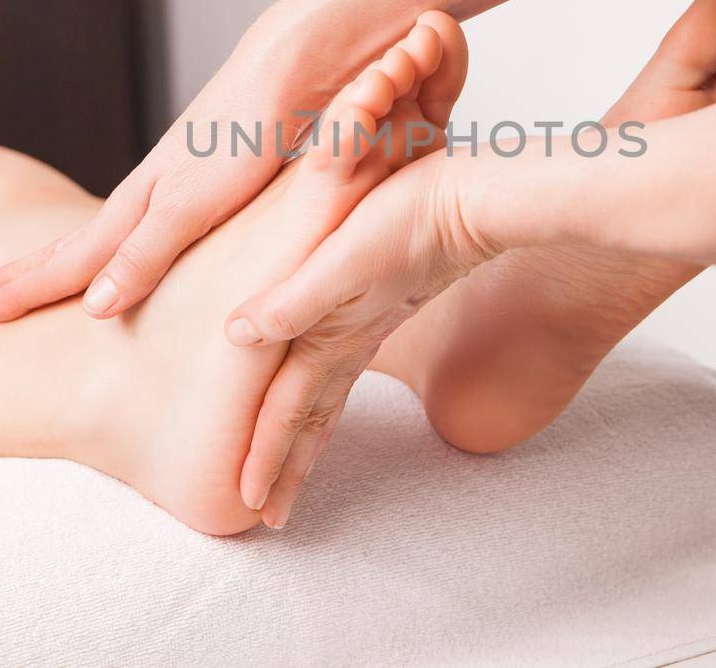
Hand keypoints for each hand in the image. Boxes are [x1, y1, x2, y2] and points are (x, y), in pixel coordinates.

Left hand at [0, 11, 353, 320]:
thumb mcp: (257, 168)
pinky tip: (98, 306)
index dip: (64, 259)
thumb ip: (241, 196)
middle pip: (82, 238)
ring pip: (94, 243)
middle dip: (31, 272)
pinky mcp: (203, 190)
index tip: (24, 282)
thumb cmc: (289, 107)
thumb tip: (239, 217)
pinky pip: (155, 240)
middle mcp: (159, 182)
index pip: (105, 230)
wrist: (301, 55)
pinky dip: (126, 273)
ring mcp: (173, 186)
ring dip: (44, 275)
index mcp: (171, 181)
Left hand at [224, 150, 501, 527]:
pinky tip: (332, 381)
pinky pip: (347, 363)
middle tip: (271, 516)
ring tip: (296, 471)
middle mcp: (350, 338)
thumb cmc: (412, 220)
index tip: (251, 505)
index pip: (289, 409)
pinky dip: (331, 391)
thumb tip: (236, 334)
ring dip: (310, 438)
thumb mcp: (345, 258)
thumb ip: (293, 300)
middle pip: (312, 417)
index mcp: (332, 335)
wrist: (480, 200)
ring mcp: (371, 323)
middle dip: (289, 468)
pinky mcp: (387, 301)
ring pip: (331, 395)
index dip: (267, 456)